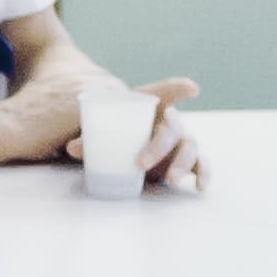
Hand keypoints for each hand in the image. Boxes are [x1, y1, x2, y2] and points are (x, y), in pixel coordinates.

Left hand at [56, 76, 206, 190]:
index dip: (176, 90)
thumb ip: (90, 137)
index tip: (192, 89)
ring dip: (181, 163)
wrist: (130, 144)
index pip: (162, 95)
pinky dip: (203, 174)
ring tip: (170, 180)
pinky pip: (200, 165)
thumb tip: (73, 147)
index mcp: (152, 108)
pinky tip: (200, 187)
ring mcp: (181, 141)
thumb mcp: (103, 132)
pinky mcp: (186, 160)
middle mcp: (171, 122)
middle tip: (140, 163)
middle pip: (172, 129)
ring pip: (189, 147)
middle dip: (159, 146)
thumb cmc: (117, 132)